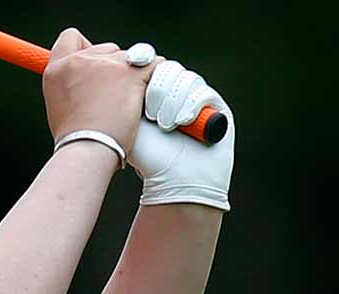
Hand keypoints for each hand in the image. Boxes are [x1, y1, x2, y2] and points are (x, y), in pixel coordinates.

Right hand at [42, 28, 148, 150]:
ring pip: (132, 56)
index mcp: (58, 68)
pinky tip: (149, 96)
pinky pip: (154, 64)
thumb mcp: (58, 105)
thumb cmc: (75, 139)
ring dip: (134, 76)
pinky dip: (156, 78)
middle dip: (114, 67)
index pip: (71, 38)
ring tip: (127, 103)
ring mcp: (107, 65)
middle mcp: (80, 61)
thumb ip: (71, 85)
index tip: (94, 65)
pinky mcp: (130, 73)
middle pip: (106, 48)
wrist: (87, 151)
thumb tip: (85, 82)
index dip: (86, 49)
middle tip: (113, 95)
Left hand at [127, 57, 235, 210]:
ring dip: (174, 100)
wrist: (175, 183)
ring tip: (165, 125)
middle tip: (151, 115)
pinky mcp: (217, 109)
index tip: (136, 69)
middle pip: (170, 69)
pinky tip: (183, 121)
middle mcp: (177, 94)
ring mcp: (198, 100)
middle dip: (159, 88)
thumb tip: (120, 65)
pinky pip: (204, 93)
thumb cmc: (149, 159)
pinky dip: (192, 104)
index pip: (152, 66)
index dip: (146, 67)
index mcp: (155, 94)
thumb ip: (124, 96)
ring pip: (187, 79)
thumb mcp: (129, 125)